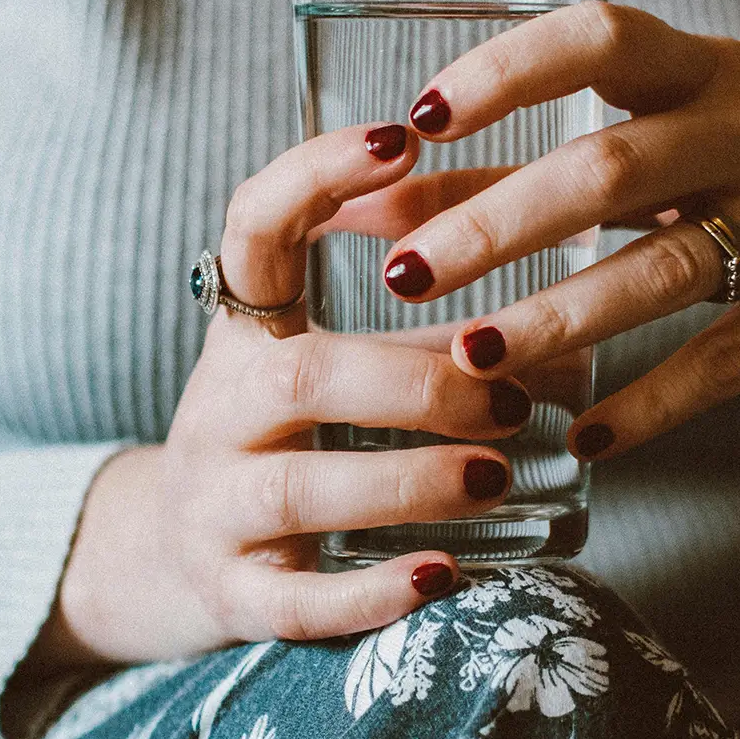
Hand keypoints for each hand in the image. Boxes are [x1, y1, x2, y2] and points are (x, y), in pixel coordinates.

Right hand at [32, 124, 530, 668]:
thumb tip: (573, 303)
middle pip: (298, 379)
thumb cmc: (284, 444)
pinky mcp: (231, 597)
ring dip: (406, 478)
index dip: (316, 175)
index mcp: (244, 334)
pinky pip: (295, 601)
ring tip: (496, 478)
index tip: (402, 136)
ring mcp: (213, 509)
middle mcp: (216, 412)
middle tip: (508, 395)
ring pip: (297, 489)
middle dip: (411, 382)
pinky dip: (370, 594)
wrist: (166, 559)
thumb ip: (426, 336)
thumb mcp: (332, 372)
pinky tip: (443, 578)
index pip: (252, 229)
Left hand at [378, 4, 739, 458]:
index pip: (601, 39)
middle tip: (406, 275)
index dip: (507, 72)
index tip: (420, 118)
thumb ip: (530, 159)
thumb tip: (380, 201)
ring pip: (664, 270)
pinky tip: (583, 439)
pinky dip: (650, 404)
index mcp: (708, 65)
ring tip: (470, 359)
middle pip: (612, 169)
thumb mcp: (666, 131)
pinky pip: (729, 360)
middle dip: (498, 224)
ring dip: (556, 318)